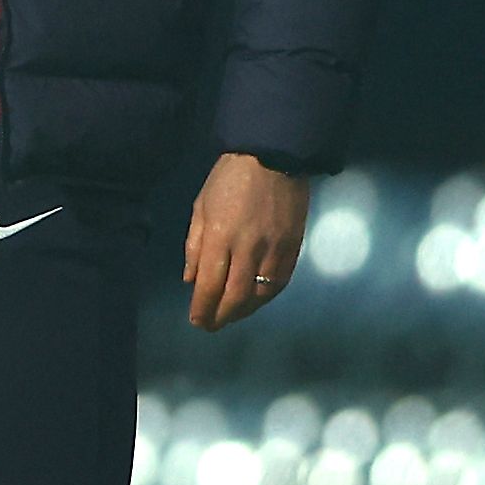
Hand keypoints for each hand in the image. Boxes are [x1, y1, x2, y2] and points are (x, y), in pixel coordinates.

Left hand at [182, 152, 310, 330]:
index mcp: (220, 236)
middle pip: (235, 296)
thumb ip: (195, 246)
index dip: (203, 308)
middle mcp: (248, 248)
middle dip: (221, 316)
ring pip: (259, 295)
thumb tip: (191, 279)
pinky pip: (279, 283)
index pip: (210, 284)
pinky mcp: (293, 248)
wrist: (272, 158)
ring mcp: (274, 250)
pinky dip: (265, 298)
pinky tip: (254, 301)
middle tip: (210, 326)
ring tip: (230, 316)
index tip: (196, 321)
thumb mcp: (200, 207)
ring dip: (242, 311)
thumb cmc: (228, 179)